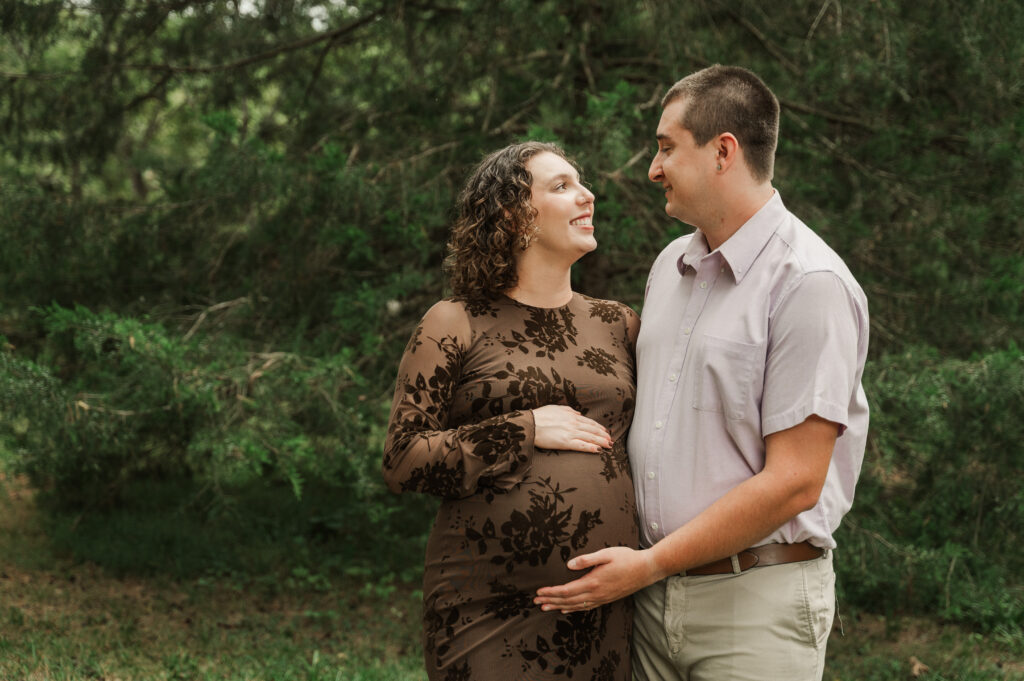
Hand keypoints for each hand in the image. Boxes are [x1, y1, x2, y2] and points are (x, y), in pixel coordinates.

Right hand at [532, 405, 611, 452]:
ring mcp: (570, 433)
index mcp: (571, 416)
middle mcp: (573, 424)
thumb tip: (579, 414)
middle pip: (592, 430)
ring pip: (590, 438)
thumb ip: (569, 411)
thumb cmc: (540, 415)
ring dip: (601, 442)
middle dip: (603, 436)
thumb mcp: (556, 408)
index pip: (589, 422)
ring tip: (608, 446)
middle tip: (611, 441)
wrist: (530, 423)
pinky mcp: (565, 442)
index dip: (599, 428)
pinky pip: (581, 445)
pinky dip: (590, 447)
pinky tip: (597, 450)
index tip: (605, 432)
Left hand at [534, 547, 661, 612]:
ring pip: (575, 606)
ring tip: (545, 607)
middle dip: (550, 601)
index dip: (551, 592)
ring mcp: (601, 598)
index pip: (566, 591)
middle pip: (568, 600)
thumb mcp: (606, 554)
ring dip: (558, 606)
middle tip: (536, 601)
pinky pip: (586, 607)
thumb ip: (587, 559)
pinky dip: (573, 609)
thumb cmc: (626, 558)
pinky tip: (566, 609)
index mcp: (593, 582)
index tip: (539, 592)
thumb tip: (569, 565)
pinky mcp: (606, 599)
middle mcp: (596, 593)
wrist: (646, 570)